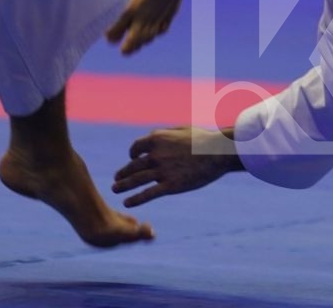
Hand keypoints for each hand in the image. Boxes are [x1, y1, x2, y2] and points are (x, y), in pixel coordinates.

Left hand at [113, 127, 240, 206]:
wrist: (218, 152)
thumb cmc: (203, 140)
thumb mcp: (182, 130)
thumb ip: (166, 134)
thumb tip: (156, 136)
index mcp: (158, 138)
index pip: (136, 147)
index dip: (132, 154)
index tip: (132, 160)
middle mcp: (156, 154)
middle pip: (133, 165)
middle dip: (123, 173)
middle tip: (116, 179)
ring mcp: (163, 171)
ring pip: (137, 180)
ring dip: (123, 185)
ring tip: (115, 190)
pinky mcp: (171, 186)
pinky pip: (148, 194)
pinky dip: (135, 199)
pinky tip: (127, 203)